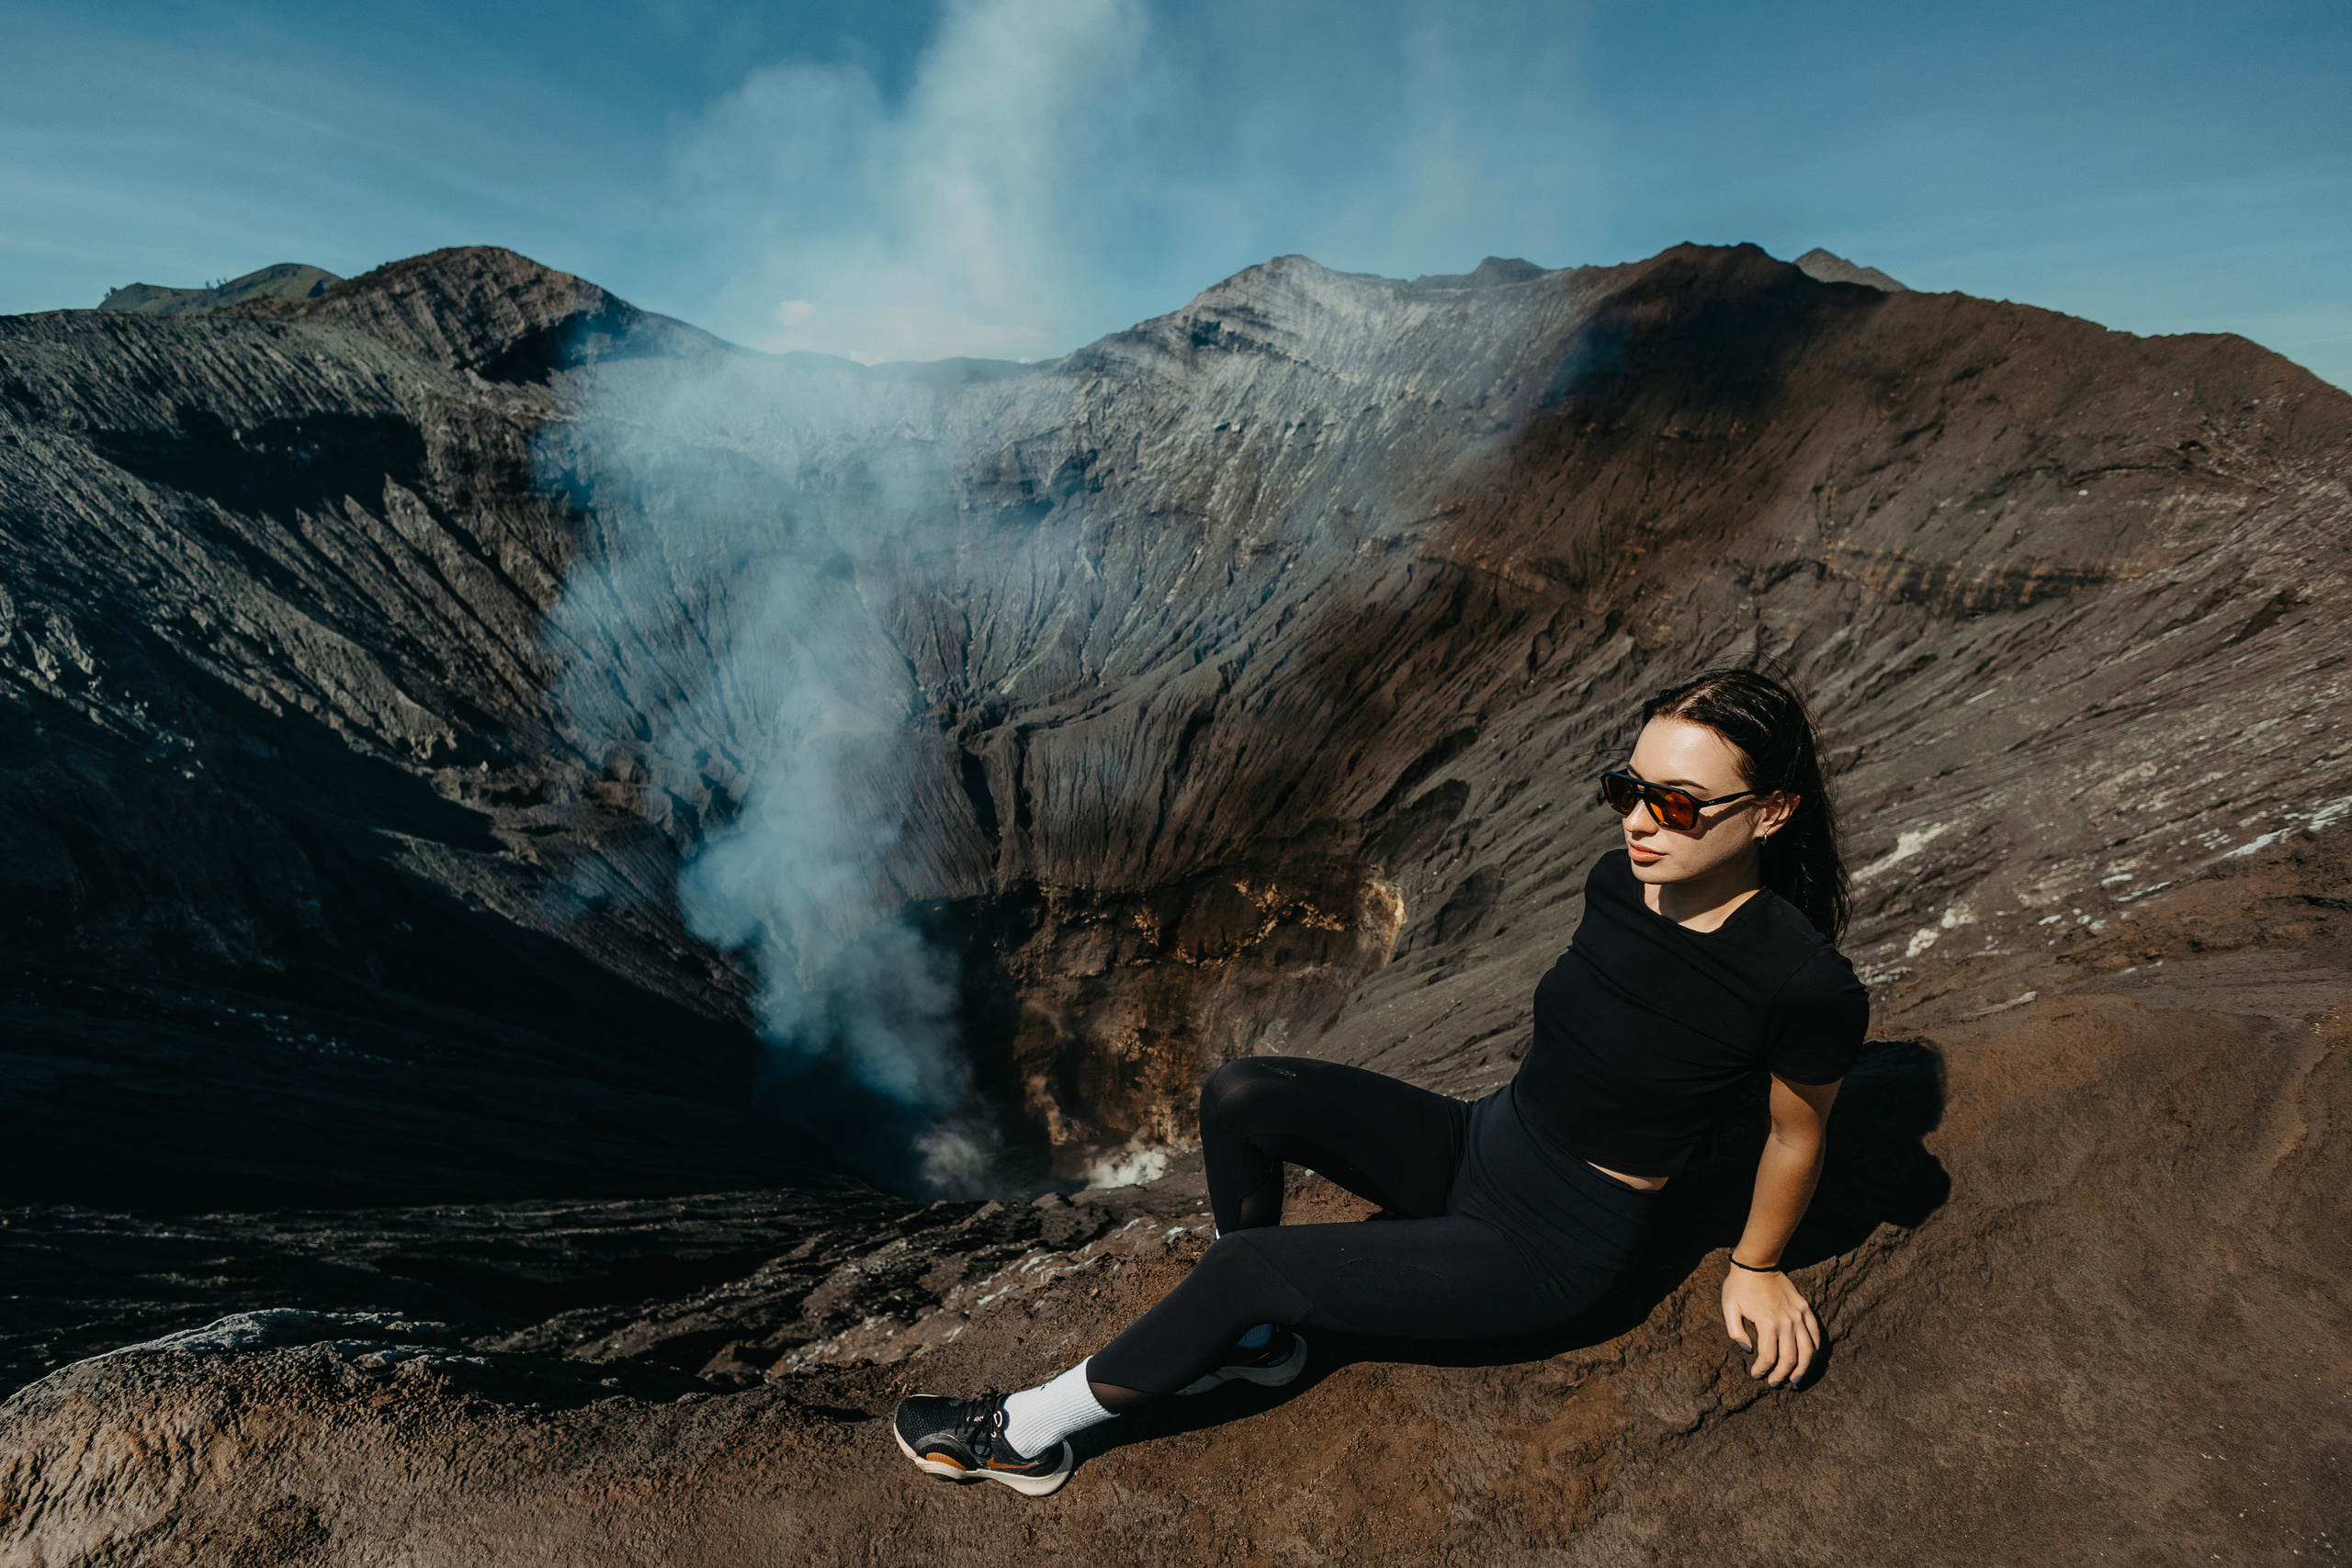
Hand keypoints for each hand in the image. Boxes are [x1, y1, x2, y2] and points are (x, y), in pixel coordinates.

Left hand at [1720, 1264, 1820, 1386]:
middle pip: (1790, 1358)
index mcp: (1766, 1323)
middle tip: (1775, 1384)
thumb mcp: (1729, 1308)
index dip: (1762, 1370)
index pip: (1769, 1357)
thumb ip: (1735, 1332)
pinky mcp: (1805, 1309)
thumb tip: (1748, 1350)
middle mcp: (1786, 1321)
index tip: (1756, 1375)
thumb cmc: (1739, 1286)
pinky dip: (1815, 1349)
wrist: (1757, 1264)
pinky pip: (1815, 1333)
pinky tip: (1810, 1359)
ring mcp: (1798, 1315)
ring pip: (1808, 1350)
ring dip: (1803, 1369)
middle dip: (1782, 1375)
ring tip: (1796, 1380)